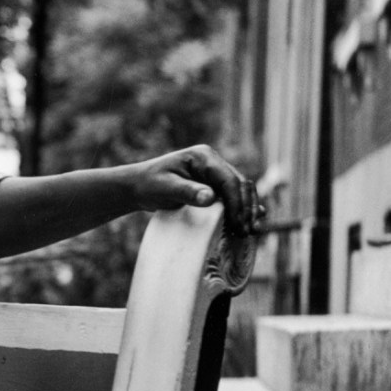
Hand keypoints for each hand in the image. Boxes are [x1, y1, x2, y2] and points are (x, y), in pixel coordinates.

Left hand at [129, 145, 263, 234]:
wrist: (139, 186)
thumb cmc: (149, 184)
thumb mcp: (165, 188)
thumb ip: (186, 192)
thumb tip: (210, 197)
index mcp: (204, 157)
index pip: (228, 180)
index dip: (236, 203)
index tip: (238, 224)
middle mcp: (213, 162)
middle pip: (240, 184)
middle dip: (246, 208)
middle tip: (247, 232)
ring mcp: (215, 173)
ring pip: (241, 190)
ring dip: (248, 210)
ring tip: (251, 231)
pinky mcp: (214, 185)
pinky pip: (233, 196)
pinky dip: (243, 209)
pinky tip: (251, 221)